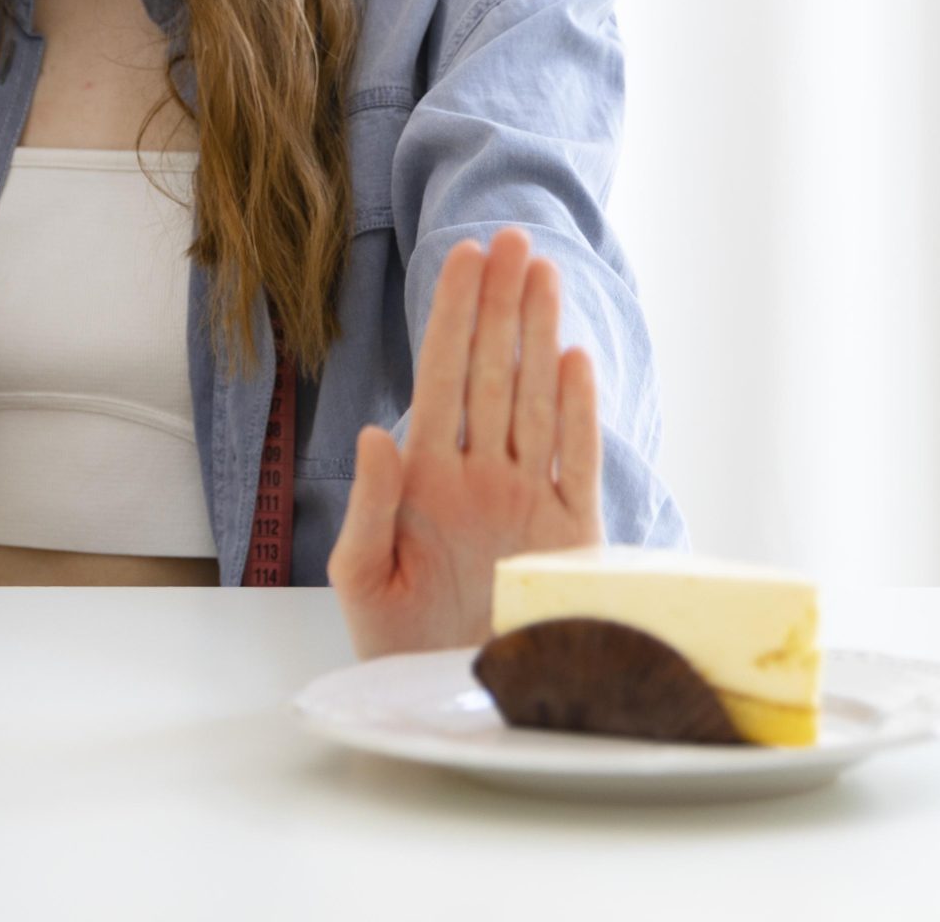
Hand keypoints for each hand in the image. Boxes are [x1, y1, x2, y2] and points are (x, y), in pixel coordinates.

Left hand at [326, 228, 601, 658]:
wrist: (455, 703)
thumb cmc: (399, 645)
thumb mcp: (363, 579)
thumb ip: (370, 506)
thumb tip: (376, 432)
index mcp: (426, 478)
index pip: (442, 377)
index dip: (453, 317)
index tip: (463, 257)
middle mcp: (480, 475)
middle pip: (493, 372)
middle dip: (499, 304)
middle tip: (510, 237)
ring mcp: (527, 499)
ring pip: (535, 399)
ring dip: (537, 336)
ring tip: (542, 273)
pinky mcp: (569, 535)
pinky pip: (574, 461)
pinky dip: (576, 412)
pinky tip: (573, 359)